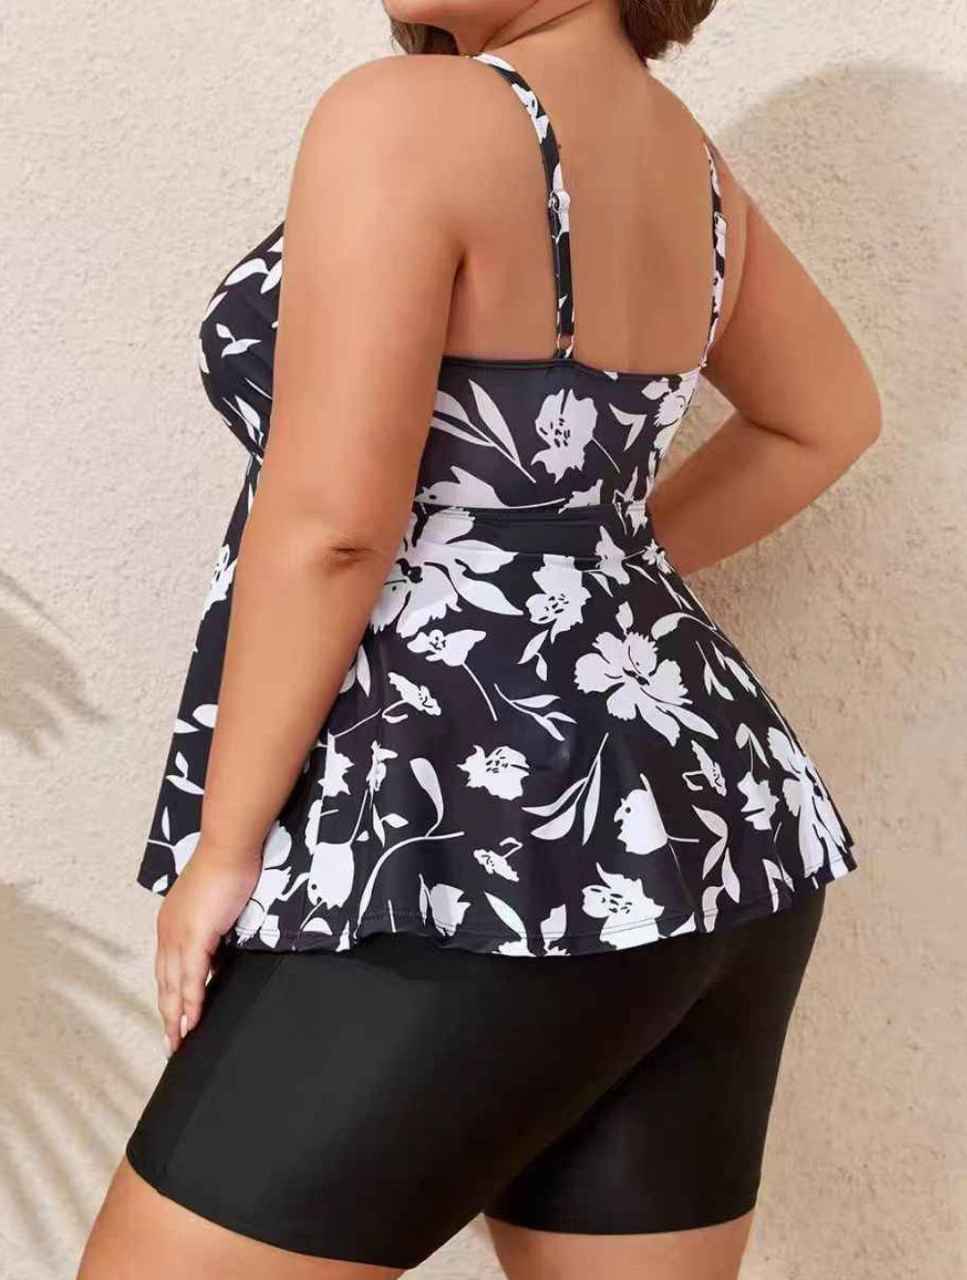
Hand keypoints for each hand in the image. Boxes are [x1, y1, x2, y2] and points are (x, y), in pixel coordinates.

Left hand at [154, 844, 261, 1056]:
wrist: (229, 847)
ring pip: (174, 986)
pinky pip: (191, 978)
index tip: (172, 1018)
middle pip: (165, 982)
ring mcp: (179, 935)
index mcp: (171, 923)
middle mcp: (168, 931)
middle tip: (171, 1043)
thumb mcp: (217, 907)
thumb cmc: (228, 868)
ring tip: (179, 1042)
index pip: (167, 967)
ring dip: (176, 1017)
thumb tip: (218, 959)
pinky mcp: (195, 936)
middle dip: (168, 1015)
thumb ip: (213, 933)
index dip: (169, 994)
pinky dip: (190, 1003)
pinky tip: (191, 1021)